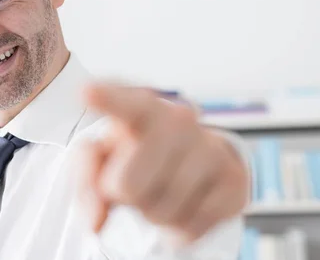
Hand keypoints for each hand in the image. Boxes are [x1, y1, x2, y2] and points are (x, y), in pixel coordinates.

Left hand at [79, 83, 249, 243]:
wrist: (189, 157)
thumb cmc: (134, 153)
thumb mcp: (102, 157)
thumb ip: (85, 180)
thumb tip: (95, 223)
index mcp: (140, 107)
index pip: (125, 104)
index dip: (108, 99)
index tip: (87, 91)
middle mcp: (178, 120)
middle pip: (127, 187)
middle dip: (123, 196)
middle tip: (132, 183)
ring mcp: (210, 148)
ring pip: (159, 212)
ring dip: (152, 214)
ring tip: (160, 190)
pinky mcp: (234, 180)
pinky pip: (189, 227)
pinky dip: (179, 228)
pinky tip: (184, 204)